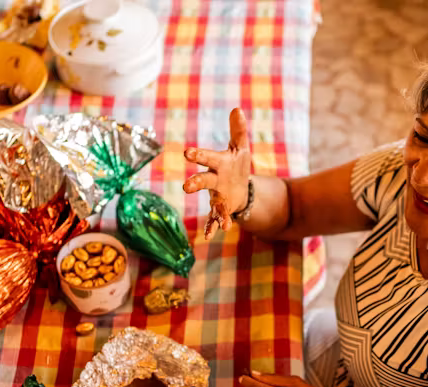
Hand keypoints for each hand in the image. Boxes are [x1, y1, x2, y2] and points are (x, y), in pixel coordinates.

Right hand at [183, 108, 251, 239]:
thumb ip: (238, 131)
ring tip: (218, 221)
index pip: (208, 158)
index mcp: (218, 163)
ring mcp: (216, 196)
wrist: (239, 188)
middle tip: (187, 187)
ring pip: (211, 203)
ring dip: (214, 211)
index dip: (198, 155)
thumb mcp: (240, 148)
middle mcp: (213, 180)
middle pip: (203, 180)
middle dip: (196, 183)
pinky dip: (214, 226)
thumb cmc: (236, 164)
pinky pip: (215, 219)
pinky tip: (210, 235)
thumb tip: (237, 109)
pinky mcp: (221, 210)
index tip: (187, 153)